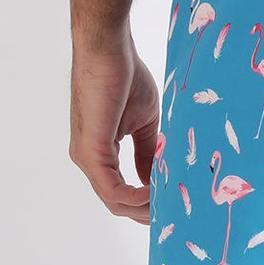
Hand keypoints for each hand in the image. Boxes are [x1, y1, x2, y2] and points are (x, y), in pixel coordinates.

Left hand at [69, 32, 159, 223]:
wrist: (109, 50)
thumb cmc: (125, 77)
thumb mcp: (144, 122)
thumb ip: (147, 152)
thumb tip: (156, 177)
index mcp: (100, 152)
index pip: (120, 190)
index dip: (146, 202)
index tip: (173, 204)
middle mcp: (87, 159)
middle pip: (117, 202)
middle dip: (147, 212)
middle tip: (177, 214)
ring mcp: (86, 157)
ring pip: (114, 200)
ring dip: (143, 208)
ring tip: (171, 205)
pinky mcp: (91, 151)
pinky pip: (111, 189)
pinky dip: (134, 197)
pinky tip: (155, 193)